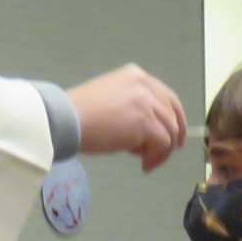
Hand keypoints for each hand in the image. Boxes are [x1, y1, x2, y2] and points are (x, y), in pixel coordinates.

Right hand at [68, 66, 187, 171]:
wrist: (66, 119)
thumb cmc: (80, 113)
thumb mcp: (110, 97)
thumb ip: (131, 105)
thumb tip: (145, 128)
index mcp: (136, 75)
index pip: (166, 96)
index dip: (174, 118)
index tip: (173, 136)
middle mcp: (145, 85)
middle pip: (172, 113)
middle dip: (172, 136)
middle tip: (166, 153)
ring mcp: (147, 103)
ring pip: (170, 131)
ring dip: (161, 151)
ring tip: (144, 162)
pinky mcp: (146, 123)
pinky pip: (163, 144)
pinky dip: (156, 157)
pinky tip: (143, 164)